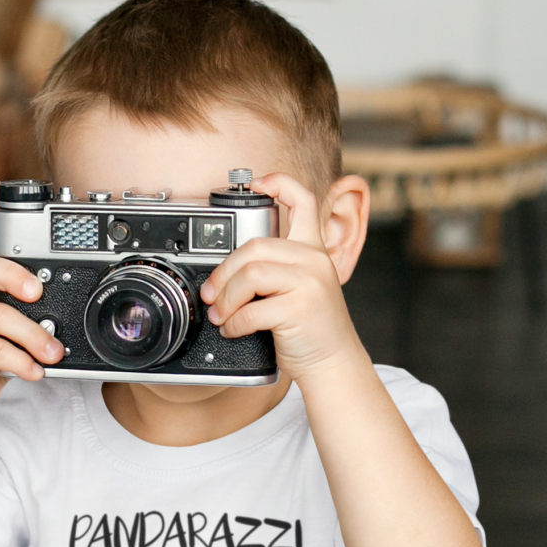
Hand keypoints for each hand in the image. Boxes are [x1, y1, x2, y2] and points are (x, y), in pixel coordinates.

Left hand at [199, 172, 364, 383]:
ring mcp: (310, 282)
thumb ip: (276, 270)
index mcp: (313, 250)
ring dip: (226, 299)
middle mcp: (315, 260)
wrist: (334, 363)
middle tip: (212, 294)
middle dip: (224, 272)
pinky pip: (252, 310)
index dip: (279, 183)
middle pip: (255, 247)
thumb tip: (227, 271)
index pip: (303, 201)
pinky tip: (233, 330)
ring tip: (221, 315)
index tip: (257, 183)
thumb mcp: (301, 288)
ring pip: (250, 275)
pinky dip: (235, 323)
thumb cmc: (311, 329)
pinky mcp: (301, 308)